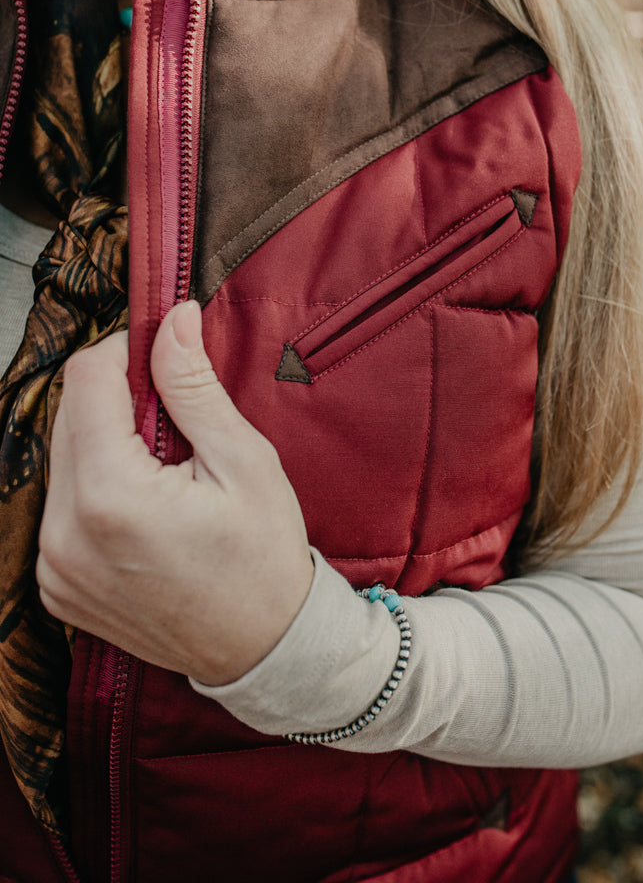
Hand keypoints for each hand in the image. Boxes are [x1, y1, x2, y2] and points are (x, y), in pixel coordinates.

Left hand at [37, 301, 313, 685]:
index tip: (164, 356)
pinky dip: (96, 486)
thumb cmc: (264, 557)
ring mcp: (52, 565)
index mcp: (110, 496)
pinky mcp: (54, 584)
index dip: (126, 351)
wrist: (263, 650)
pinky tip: (146, 505)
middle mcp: (63, 533)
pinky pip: (60, 505)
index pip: (86, 379)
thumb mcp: (242, 460)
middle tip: (176, 419)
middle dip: (117, 398)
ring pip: (62, 458)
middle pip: (68, 415)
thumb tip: (171, 318)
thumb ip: (193, 386)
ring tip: (165, 468)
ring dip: (105, 442)